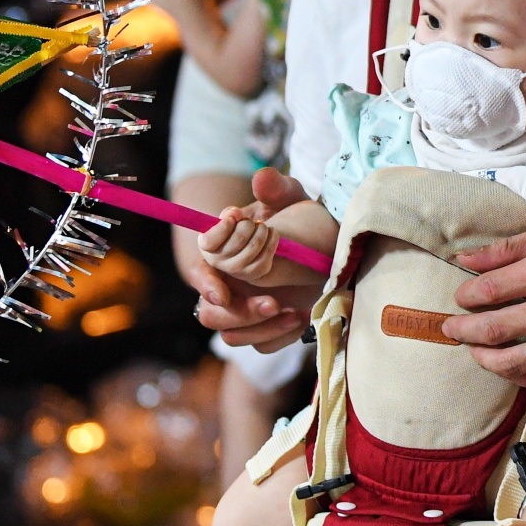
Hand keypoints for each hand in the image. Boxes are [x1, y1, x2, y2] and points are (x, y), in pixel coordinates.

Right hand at [191, 168, 311, 350]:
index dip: (206, 284)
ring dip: (259, 329)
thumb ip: (276, 189)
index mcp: (222, 257)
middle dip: (238, 312)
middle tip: (272, 302)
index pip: (201, 273)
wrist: (324, 245)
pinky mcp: (266, 328)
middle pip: (210, 314)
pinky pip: (263, 346)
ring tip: (292, 313)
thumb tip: (262, 178)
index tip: (224, 291)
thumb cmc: (295, 219)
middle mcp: (228, 288)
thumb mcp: (290, 200)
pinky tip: (300, 320)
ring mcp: (246, 311)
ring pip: (233, 335)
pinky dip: (278, 339)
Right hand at [200, 208, 278, 283]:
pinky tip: (271, 233)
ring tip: (261, 227)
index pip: (209, 241)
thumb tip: (235, 214)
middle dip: (248, 224)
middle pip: (239, 237)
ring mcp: (236, 270)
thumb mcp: (229, 218)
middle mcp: (217, 261)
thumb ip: (230, 213)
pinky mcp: (254, 273)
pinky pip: (267, 252)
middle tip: (250, 222)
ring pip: (255, 244)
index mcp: (206, 246)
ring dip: (262, 229)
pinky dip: (273, 237)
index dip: (223, 227)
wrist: (251, 245)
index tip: (234, 218)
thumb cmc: (236, 228)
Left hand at [445, 223, 525, 386]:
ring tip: (473, 351)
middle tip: (450, 329)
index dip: (465, 297)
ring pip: (511, 361)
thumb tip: (463, 260)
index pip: (488, 290)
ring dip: (482, 358)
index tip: (460, 299)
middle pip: (492, 329)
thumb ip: (507, 248)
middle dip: (462, 331)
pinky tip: (506, 365)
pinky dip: (515, 375)